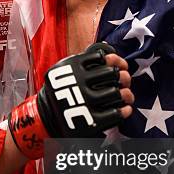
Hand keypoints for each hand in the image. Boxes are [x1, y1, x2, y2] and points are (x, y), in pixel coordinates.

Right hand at [8, 42, 133, 156]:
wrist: (46, 116)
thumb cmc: (61, 90)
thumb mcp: (64, 68)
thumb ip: (82, 58)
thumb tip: (108, 52)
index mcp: (73, 67)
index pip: (102, 58)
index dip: (116, 60)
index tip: (119, 65)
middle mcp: (79, 83)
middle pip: (112, 74)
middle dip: (122, 76)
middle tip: (124, 79)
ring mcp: (85, 102)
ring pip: (115, 93)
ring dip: (126, 93)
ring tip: (125, 94)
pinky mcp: (91, 121)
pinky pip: (115, 113)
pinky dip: (124, 110)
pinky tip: (124, 109)